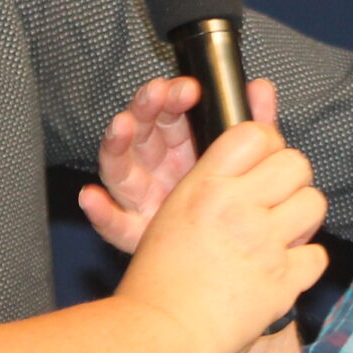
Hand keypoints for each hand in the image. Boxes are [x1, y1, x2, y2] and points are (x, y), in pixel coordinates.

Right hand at [79, 76, 278, 253]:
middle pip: (142, 130)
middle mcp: (154, 167)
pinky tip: (91, 198)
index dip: (173, 96)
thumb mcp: (239, 164)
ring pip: (121, 166)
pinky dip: (98, 210)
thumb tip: (261, 88)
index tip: (188, 88)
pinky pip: (111, 220)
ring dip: (116, 143)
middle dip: (147, 108)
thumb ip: (251, 126)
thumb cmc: (223, 208)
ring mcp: (140, 197)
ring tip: (121, 127)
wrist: (216, 264)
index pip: (170, 112)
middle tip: (157, 94)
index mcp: (179, 147)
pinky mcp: (132, 230)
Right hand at [115, 119, 327, 352]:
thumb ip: (210, 185)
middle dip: (290, 179)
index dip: (267, 145)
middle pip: (295, 163)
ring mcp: (264, 244)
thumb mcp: (171, 214)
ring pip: (314, 203)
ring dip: (301, 217)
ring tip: (281, 233)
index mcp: (204, 187)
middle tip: (275, 200)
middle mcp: (237, 208)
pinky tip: (281, 269)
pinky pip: (317, 255)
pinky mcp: (284, 281)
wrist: (163, 334)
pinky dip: (303, 263)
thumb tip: (249, 161)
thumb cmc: (158, 279)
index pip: (255, 134)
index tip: (263, 162)